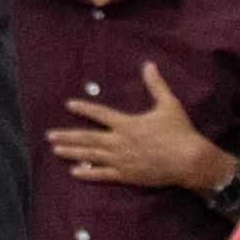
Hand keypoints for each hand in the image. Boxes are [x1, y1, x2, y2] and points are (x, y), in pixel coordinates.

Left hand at [50, 62, 230, 191]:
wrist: (190, 160)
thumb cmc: (180, 132)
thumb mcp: (169, 105)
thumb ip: (156, 85)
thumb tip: (148, 64)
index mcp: (127, 124)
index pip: (100, 114)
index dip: (84, 108)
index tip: (68, 104)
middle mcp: (119, 142)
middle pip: (87, 137)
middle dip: (67, 136)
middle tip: (49, 135)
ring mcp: (121, 160)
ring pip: (91, 155)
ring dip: (71, 152)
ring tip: (55, 150)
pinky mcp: (126, 175)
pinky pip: (102, 174)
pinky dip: (87, 172)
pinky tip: (74, 171)